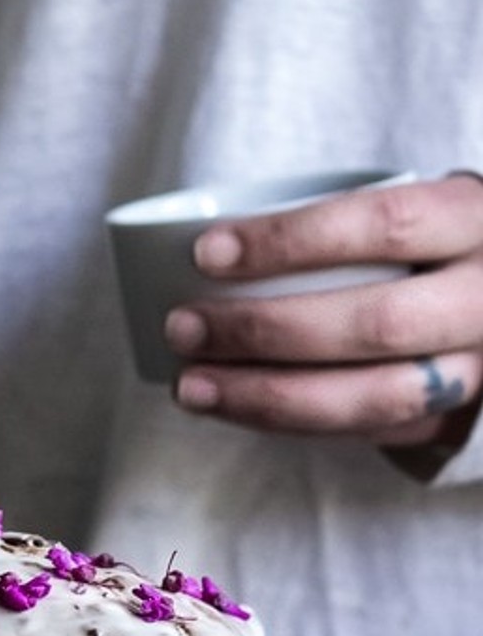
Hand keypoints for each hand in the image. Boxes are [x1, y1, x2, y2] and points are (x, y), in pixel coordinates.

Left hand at [163, 174, 482, 469]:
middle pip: (377, 323)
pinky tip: (236, 409)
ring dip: (270, 397)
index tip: (204, 252)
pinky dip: (296, 425)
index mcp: (472, 219)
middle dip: (265, 331)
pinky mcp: (464, 419)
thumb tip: (196, 251)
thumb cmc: (423, 236)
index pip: (384, 223)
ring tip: (191, 385)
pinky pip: (375, 433)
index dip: (291, 240)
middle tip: (182, 326)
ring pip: (379, 397)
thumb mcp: (404, 202)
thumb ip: (334, 219)